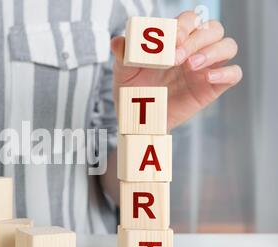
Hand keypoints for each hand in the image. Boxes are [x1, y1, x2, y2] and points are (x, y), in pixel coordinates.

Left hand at [111, 11, 242, 130]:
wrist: (139, 121)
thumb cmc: (133, 92)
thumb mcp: (124, 73)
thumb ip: (123, 55)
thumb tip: (118, 43)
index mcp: (174, 40)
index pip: (189, 20)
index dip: (183, 26)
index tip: (170, 42)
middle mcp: (193, 49)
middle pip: (212, 28)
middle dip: (195, 40)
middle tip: (175, 58)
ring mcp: (205, 67)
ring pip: (227, 45)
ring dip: (213, 51)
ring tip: (191, 65)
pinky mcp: (212, 87)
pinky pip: (234, 73)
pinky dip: (226, 72)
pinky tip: (207, 78)